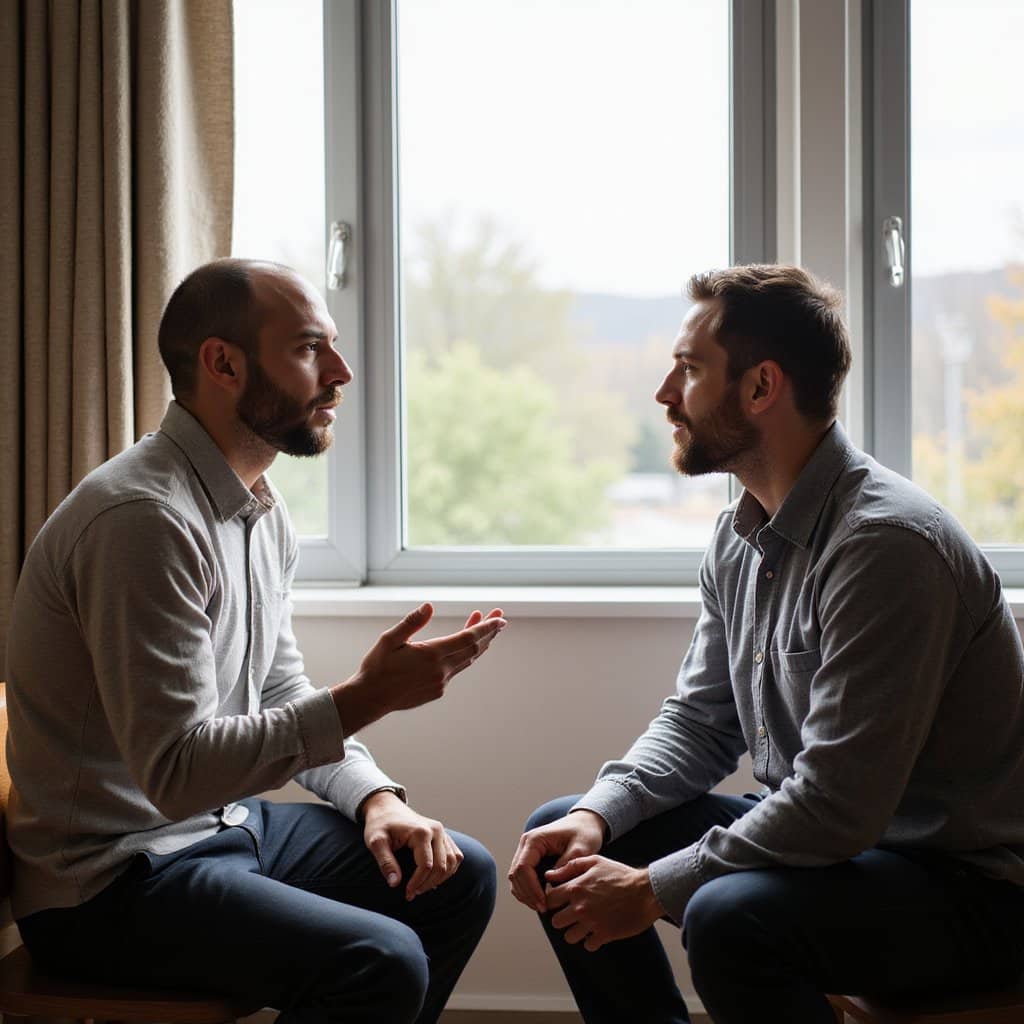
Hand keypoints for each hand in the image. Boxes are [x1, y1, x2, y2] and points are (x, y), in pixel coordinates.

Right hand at [332, 604, 505, 732]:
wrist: (370, 699)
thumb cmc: (377, 667)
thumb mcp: (390, 639)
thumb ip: (412, 622)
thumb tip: (429, 606)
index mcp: (432, 654)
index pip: (468, 638)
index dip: (487, 627)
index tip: (501, 618)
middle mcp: (441, 670)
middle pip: (474, 648)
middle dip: (489, 632)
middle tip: (500, 617)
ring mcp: (441, 682)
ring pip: (468, 659)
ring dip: (478, 643)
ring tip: (484, 628)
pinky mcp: (437, 690)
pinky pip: (457, 669)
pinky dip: (464, 655)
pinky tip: (461, 647)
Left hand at [361, 791, 463, 900]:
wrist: (386, 807)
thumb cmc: (379, 824)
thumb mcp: (376, 841)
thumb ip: (385, 862)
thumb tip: (395, 884)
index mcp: (421, 831)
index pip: (426, 865)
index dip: (417, 883)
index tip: (407, 894)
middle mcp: (436, 830)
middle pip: (441, 866)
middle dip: (428, 884)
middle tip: (413, 893)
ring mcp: (442, 831)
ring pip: (452, 862)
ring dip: (441, 879)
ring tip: (423, 887)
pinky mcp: (443, 835)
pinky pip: (455, 856)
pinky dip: (448, 869)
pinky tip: (434, 878)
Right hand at [508, 810, 606, 911]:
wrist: (584, 823)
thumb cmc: (584, 833)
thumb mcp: (581, 848)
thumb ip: (566, 865)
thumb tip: (550, 884)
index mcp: (535, 839)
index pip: (523, 868)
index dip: (531, 889)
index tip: (545, 904)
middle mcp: (526, 845)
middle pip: (515, 875)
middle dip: (528, 895)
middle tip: (545, 909)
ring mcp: (526, 852)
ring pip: (516, 879)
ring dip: (527, 895)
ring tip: (544, 907)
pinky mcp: (530, 860)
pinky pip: (522, 879)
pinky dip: (529, 892)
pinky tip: (543, 900)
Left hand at [545, 855, 663, 951]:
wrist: (645, 891)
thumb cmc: (620, 874)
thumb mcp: (595, 862)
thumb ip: (570, 866)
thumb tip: (549, 874)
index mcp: (576, 888)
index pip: (550, 900)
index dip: (554, 901)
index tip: (561, 902)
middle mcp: (580, 907)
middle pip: (555, 921)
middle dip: (562, 918)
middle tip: (572, 914)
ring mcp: (591, 923)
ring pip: (569, 937)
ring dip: (575, 931)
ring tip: (584, 924)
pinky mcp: (604, 935)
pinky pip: (588, 945)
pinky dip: (591, 940)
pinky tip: (598, 931)